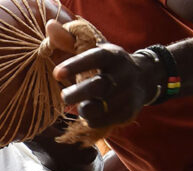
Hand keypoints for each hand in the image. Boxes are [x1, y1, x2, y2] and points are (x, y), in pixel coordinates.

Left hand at [47, 20, 161, 128]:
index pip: (94, 58)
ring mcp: (128, 94)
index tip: (56, 73)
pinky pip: (103, 121)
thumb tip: (49, 28)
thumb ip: (69, 41)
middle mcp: (123, 73)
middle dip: (77, 93)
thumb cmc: (107, 65)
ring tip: (79, 106)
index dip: (75, 66)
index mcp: (112, 55)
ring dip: (83, 109)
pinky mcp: (128, 112)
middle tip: (64, 96)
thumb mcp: (93, 48)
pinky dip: (91, 120)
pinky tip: (90, 114)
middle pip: (98, 86)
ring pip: (100, 107)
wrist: (142, 78)